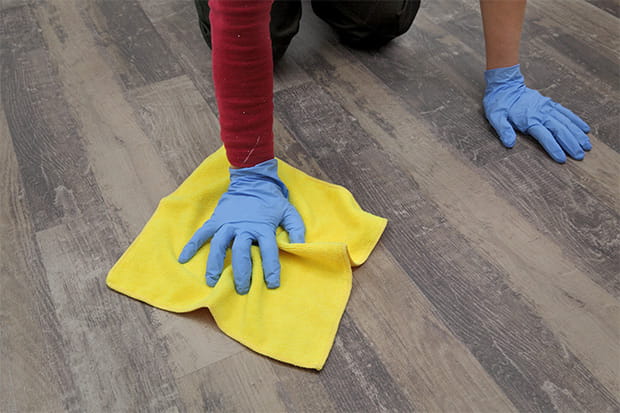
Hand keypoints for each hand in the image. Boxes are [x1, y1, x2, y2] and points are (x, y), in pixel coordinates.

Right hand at [178, 159, 304, 293]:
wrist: (252, 179)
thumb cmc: (271, 199)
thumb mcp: (288, 212)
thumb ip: (296, 229)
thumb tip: (300, 246)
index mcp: (263, 227)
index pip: (269, 251)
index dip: (271, 269)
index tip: (272, 285)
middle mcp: (244, 227)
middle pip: (241, 252)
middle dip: (242, 272)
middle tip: (242, 289)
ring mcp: (228, 223)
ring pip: (219, 245)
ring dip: (215, 263)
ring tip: (212, 281)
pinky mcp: (216, 219)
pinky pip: (202, 233)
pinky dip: (192, 245)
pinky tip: (184, 258)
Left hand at [483, 64, 590, 162]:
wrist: (505, 84)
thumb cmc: (498, 103)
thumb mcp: (495, 117)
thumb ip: (503, 130)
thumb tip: (509, 144)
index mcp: (528, 120)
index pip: (544, 136)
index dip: (554, 148)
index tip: (562, 159)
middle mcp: (541, 114)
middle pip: (560, 130)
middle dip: (571, 144)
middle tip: (580, 156)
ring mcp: (547, 108)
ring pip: (566, 122)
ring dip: (577, 134)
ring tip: (587, 146)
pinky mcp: (549, 104)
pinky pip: (566, 112)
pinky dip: (576, 121)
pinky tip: (585, 129)